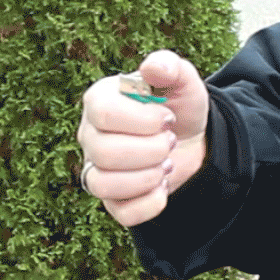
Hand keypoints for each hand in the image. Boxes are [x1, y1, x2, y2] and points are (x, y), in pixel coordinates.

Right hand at [76, 50, 208, 226]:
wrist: (190, 142)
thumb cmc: (178, 107)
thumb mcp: (182, 82)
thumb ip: (170, 67)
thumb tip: (154, 67)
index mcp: (99, 101)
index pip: (104, 114)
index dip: (143, 120)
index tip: (168, 117)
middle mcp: (89, 135)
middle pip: (104, 152)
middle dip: (150, 150)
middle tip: (169, 141)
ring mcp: (96, 169)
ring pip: (102, 185)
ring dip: (146, 177)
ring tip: (165, 164)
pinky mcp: (112, 199)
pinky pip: (121, 212)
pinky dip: (149, 203)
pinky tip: (162, 187)